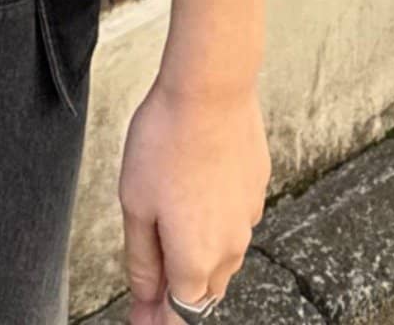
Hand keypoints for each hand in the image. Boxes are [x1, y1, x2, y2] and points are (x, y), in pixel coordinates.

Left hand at [118, 74, 268, 323]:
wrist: (210, 91)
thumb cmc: (165, 142)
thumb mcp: (136, 204)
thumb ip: (142, 259)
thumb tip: (145, 298)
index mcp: (196, 261)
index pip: (181, 313)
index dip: (158, 319)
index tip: (143, 319)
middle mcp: (230, 249)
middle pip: (204, 290)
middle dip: (180, 290)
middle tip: (151, 275)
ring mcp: (248, 218)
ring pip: (222, 255)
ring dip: (198, 253)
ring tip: (169, 223)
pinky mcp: (257, 188)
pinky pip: (234, 219)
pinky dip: (214, 217)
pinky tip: (194, 188)